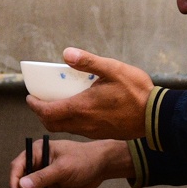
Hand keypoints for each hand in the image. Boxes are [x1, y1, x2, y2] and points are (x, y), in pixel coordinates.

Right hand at [8, 138, 130, 187]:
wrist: (103, 166)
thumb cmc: (84, 159)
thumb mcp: (63, 168)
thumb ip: (42, 177)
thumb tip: (22, 186)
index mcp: (38, 152)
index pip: (19, 166)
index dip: (14, 180)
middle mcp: (39, 164)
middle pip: (22, 182)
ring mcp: (45, 178)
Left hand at [27, 48, 153, 138]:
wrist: (155, 116)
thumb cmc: (136, 91)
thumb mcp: (113, 69)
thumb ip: (88, 61)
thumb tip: (66, 53)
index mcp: (82, 107)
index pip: (47, 112)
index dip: (35, 105)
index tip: (31, 97)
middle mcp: (84, 123)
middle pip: (52, 123)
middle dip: (42, 113)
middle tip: (41, 100)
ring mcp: (93, 131)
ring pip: (65, 128)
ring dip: (56, 118)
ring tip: (58, 102)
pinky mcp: (102, 133)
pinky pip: (78, 130)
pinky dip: (70, 121)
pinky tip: (79, 108)